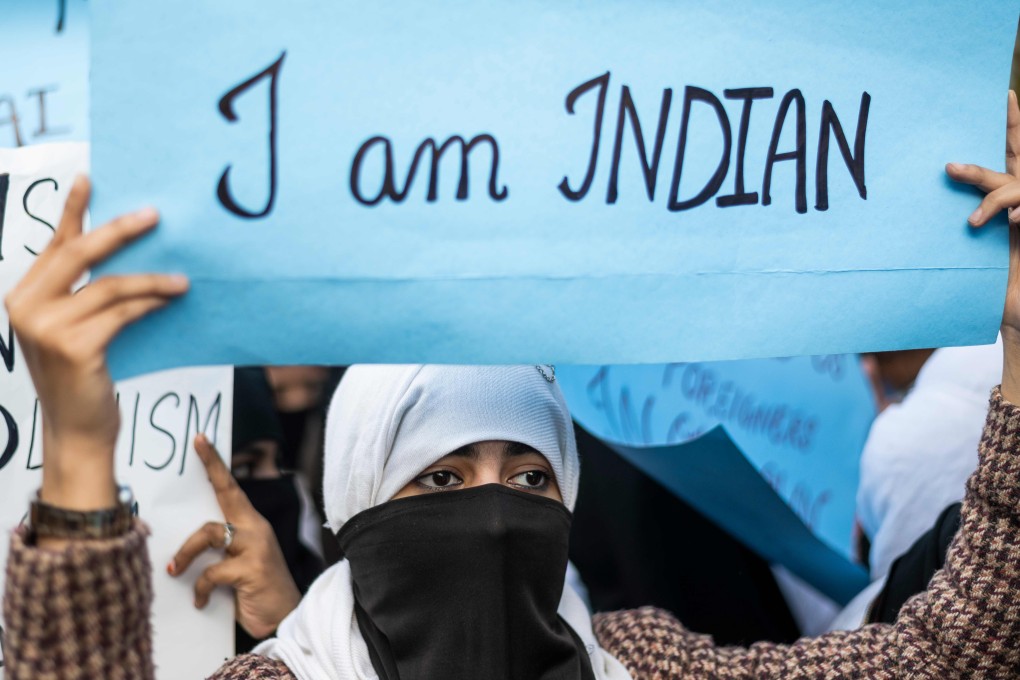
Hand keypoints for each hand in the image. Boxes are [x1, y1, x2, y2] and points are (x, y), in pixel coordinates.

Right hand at [4, 176, 186, 513]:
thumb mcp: (75, 329)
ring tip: (182, 278)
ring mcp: (45, 327)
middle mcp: (25, 306)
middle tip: (154, 215)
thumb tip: (128, 255)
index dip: (73, 212)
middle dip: (119, 231)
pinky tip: (171, 299)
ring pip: (109, 286)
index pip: (54, 245)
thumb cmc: (83, 378)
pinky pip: (122, 312)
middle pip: (79, 254)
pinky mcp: (74, 346)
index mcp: (23, 295)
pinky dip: (150, 303)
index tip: (90, 178)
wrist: (78, 431)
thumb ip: (86, 295)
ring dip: (151, 279)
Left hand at [169, 434, 301, 639]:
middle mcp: (256, 529)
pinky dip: (200, 588)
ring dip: (186, 553)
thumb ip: (218, 551)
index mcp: (251, 525)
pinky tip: (200, 601)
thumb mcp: (236, 565)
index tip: (200, 440)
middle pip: (228, 494)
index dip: (215, 464)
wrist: (286, 619)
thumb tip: (177, 548)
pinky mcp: (251, 569)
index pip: (231, 488)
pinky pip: (211, 571)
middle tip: (195, 446)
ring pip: (209, 533)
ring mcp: (256, 547)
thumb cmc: (256, 591)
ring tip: (174, 569)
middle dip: (211, 470)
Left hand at [946, 91, 1019, 401]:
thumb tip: (882, 254)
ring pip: (1014, 186)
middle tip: (950, 165)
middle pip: (1009, 165)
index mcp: (1007, 203)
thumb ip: (936, 251)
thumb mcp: (960, 266)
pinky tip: (1014, 224)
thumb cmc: (991, 294)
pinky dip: (1016, 212)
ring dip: (994, 197)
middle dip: (988, 157)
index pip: (1009, 157)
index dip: (1011, 126)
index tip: (1005, 93)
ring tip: (973, 222)